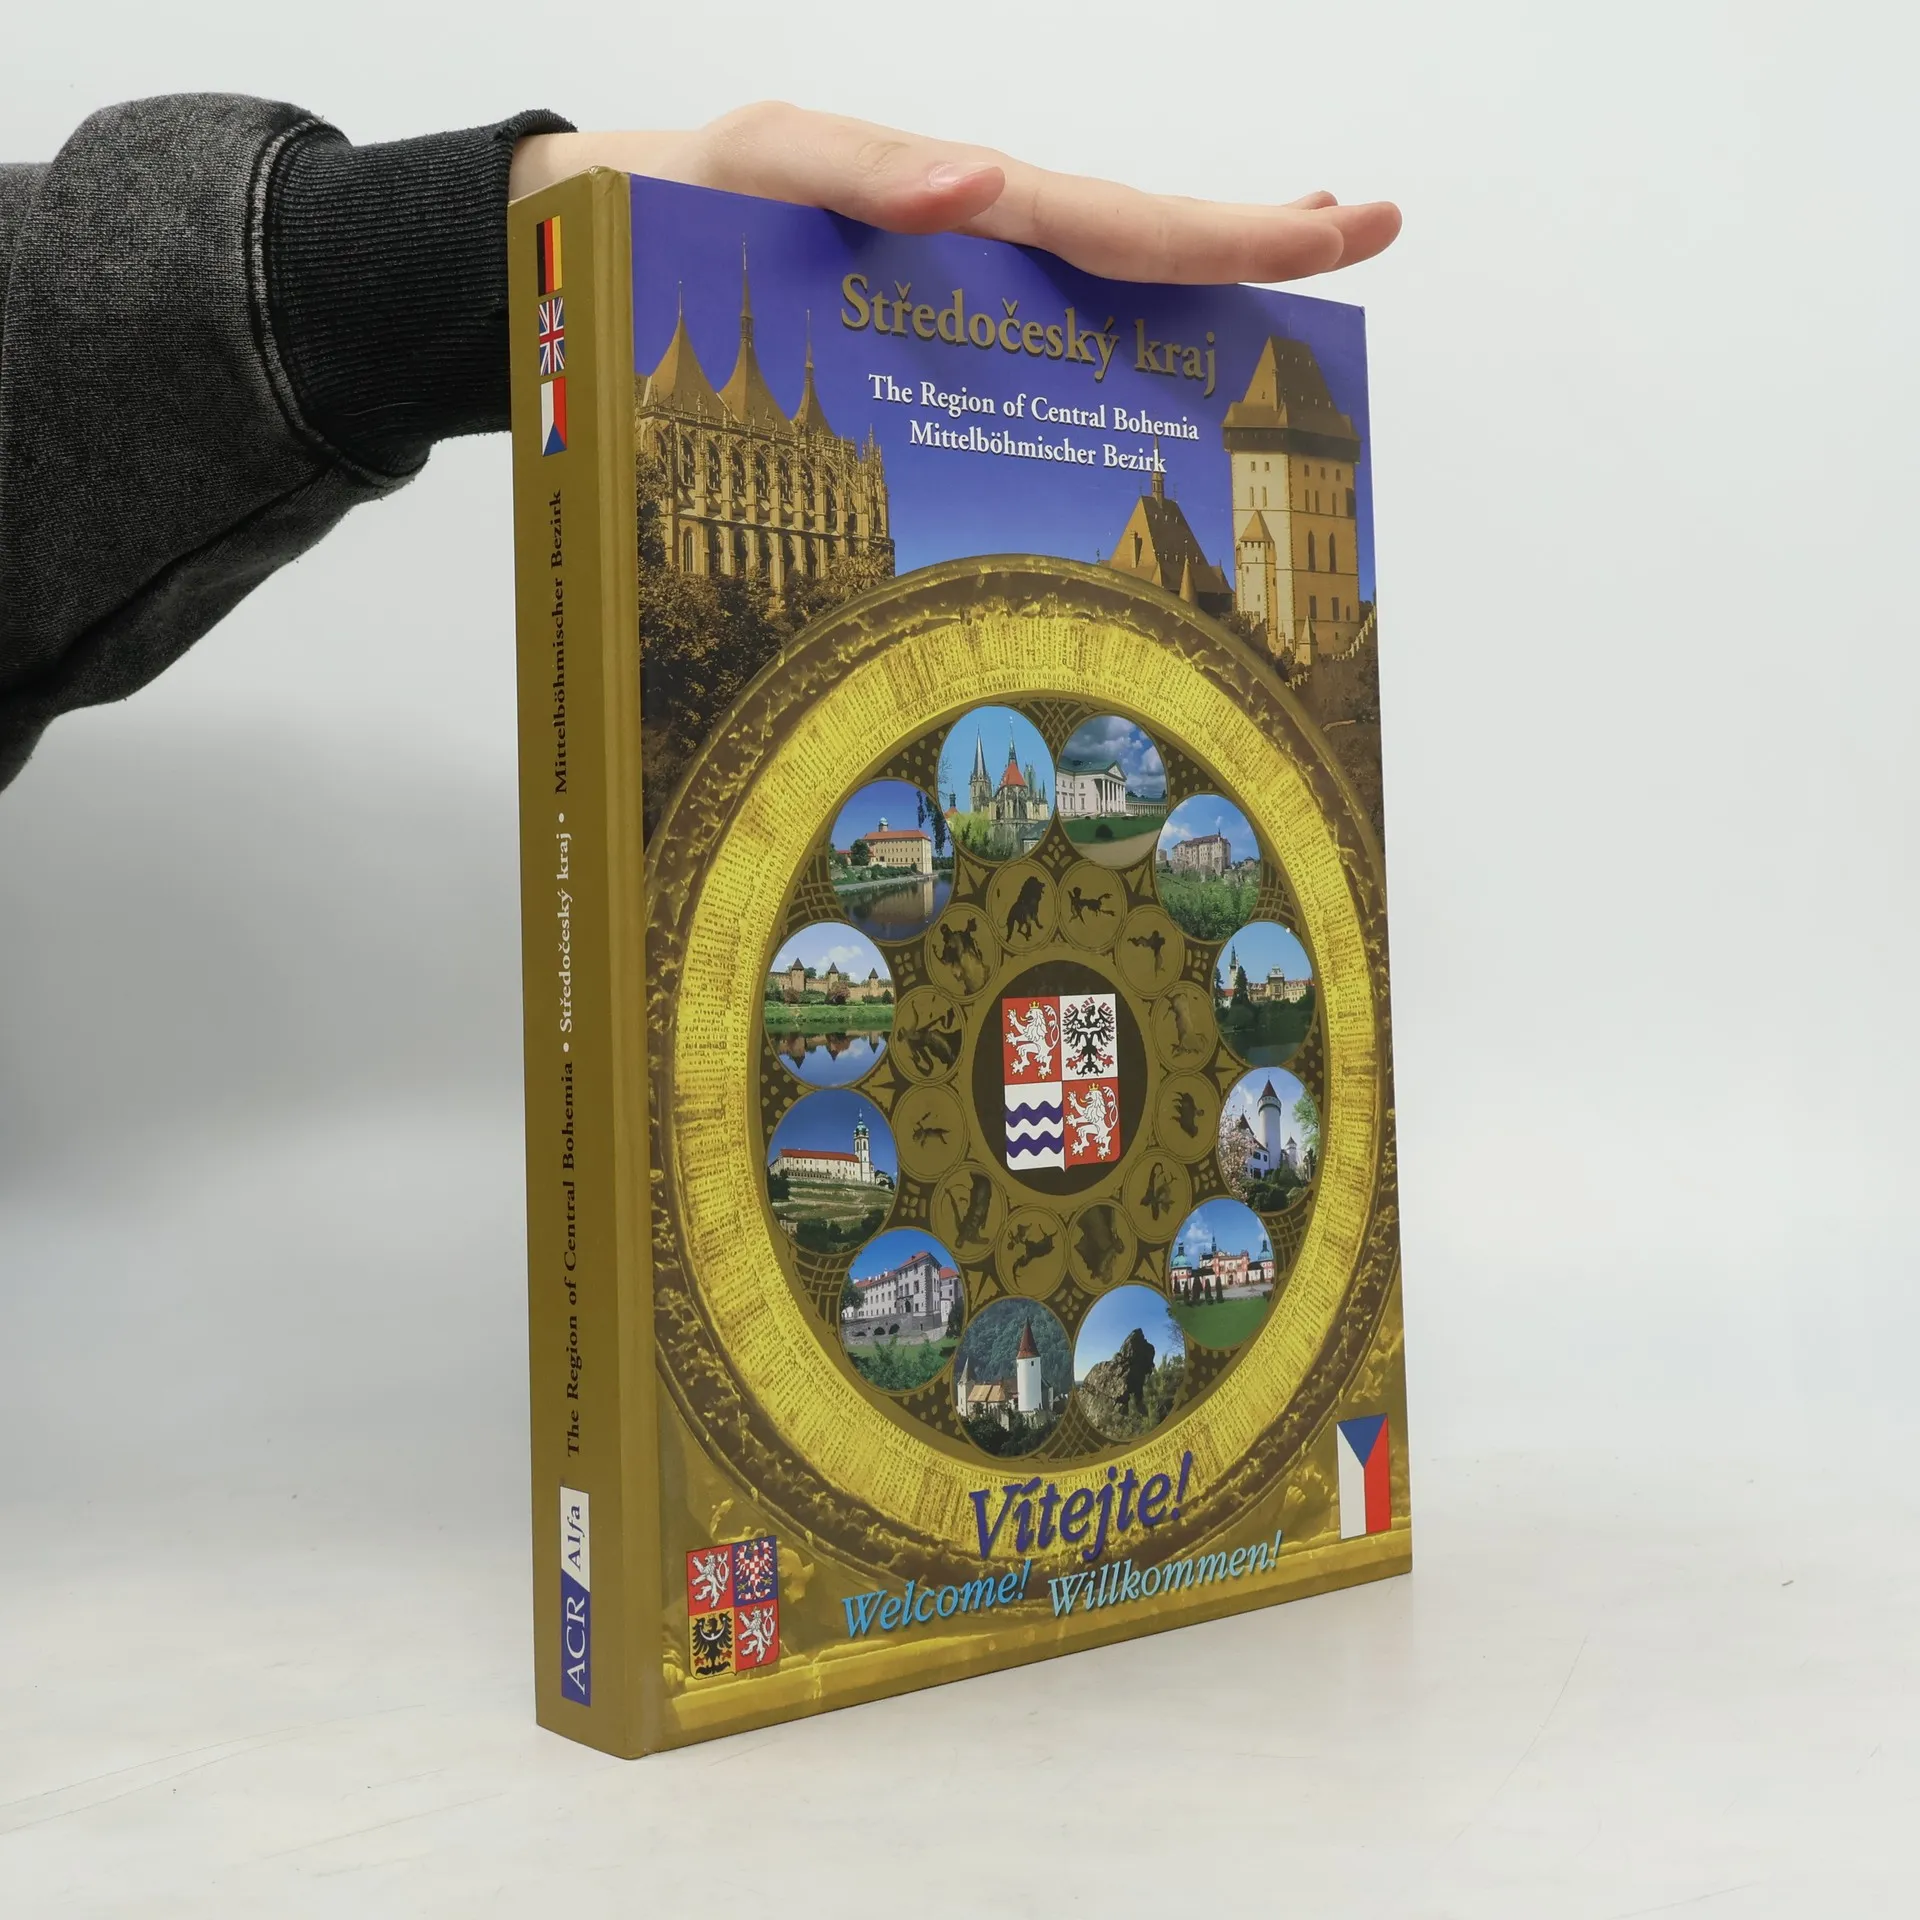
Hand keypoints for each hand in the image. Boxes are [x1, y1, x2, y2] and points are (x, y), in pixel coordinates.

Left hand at [509, 103, 1398, 284]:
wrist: (587, 247)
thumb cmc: (674, 198)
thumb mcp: (762, 161)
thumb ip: (863, 167)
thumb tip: (986, 186)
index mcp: (955, 208)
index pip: (1116, 224)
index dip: (1228, 234)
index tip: (1338, 223)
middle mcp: (966, 249)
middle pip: (1129, 251)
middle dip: (1248, 247)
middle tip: (1361, 236)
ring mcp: (944, 297)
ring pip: (1087, 298)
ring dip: (1189, 288)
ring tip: (1284, 278)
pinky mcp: (905, 342)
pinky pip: (1018, 350)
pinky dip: (1091, 349)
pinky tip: (1129, 372)